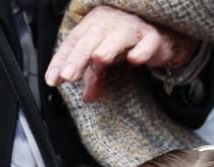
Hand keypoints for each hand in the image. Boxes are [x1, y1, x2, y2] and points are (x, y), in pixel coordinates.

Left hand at [45, 5, 196, 101]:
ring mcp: (133, 27)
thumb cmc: (124, 44)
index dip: (62, 59)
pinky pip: (148, 42)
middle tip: (69, 76)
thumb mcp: (103, 60)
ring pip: (119, 35)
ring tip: (98, 60)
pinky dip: (142, 50)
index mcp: (94, 24)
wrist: (159, 36)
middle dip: (79, 57)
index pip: (74, 41)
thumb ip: (92, 76)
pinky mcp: (153, 37)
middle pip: (92, 37)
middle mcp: (111, 21)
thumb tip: (86, 98)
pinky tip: (134, 59)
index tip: (53, 80)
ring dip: (108, 47)